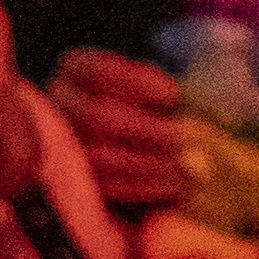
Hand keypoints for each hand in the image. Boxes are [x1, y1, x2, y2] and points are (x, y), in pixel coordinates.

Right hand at [51, 44, 198, 225]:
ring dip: (149, 162)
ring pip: (97, 156)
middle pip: (93, 116)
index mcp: (78, 73)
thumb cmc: (168, 116)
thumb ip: (184, 90)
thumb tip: (200, 96)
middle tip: (189, 139)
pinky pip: (103, 189)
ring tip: (188, 168)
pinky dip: (143, 187)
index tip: (174, 96)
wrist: (159, 161)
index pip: (94, 69)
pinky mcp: (75, 185)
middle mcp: (59, 107)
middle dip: (147, 129)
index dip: (134, 81)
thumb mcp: (175, 93)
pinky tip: (175, 187)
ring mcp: (61, 147)